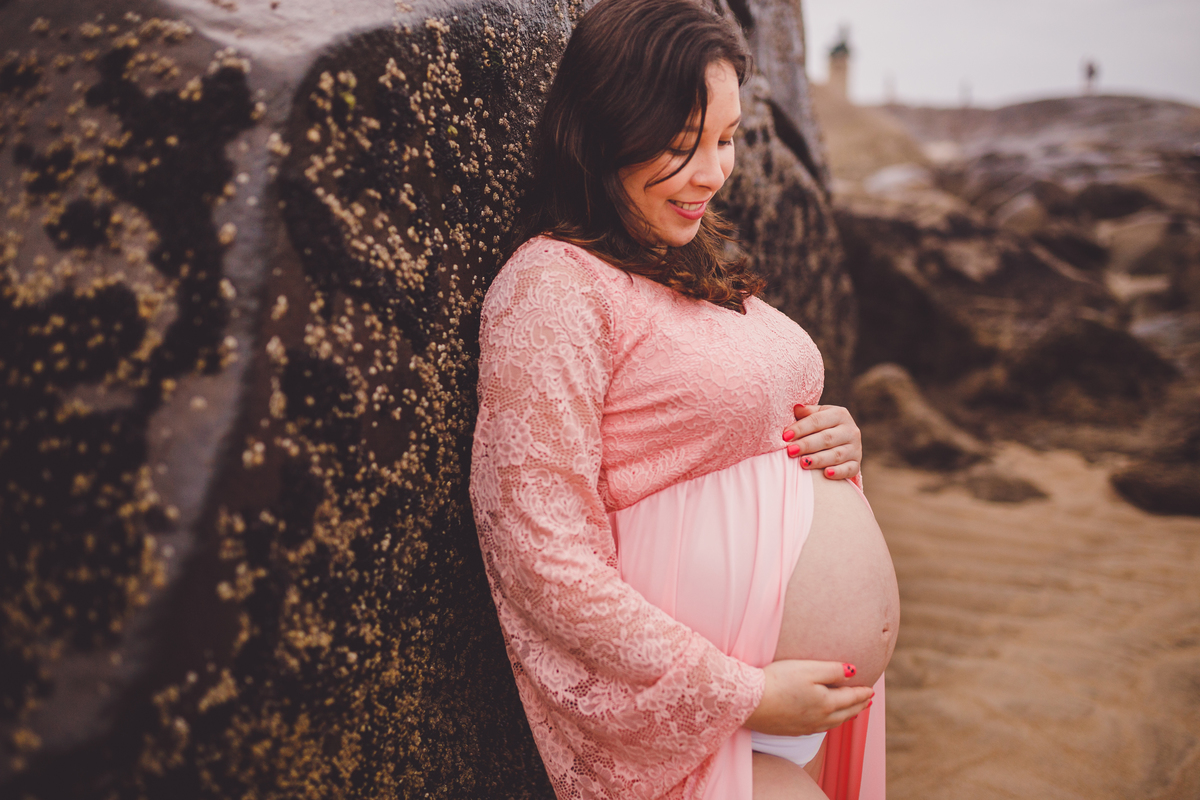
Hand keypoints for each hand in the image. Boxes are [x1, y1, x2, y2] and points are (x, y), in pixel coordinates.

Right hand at [745, 660, 873, 736]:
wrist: (749, 702)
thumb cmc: (778, 681)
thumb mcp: (808, 668)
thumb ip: (832, 670)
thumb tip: (853, 672)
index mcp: (827, 703)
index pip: (851, 698)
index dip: (863, 693)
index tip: (872, 690)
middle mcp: (820, 719)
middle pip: (846, 713)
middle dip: (858, 706)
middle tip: (868, 701)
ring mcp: (806, 727)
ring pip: (834, 723)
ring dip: (846, 716)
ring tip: (853, 712)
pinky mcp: (792, 730)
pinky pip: (819, 728)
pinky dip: (830, 723)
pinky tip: (826, 721)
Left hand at [782, 404, 861, 479]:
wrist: (840, 442)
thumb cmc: (821, 427)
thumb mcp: (816, 416)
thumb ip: (806, 413)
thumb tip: (796, 408)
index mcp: (839, 414)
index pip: (817, 420)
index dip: (800, 428)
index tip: (785, 436)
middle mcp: (850, 430)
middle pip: (827, 438)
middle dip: (807, 445)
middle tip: (790, 451)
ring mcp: (855, 448)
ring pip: (836, 455)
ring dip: (818, 459)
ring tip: (802, 463)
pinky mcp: (856, 463)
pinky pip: (849, 469)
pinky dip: (838, 472)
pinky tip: (826, 474)